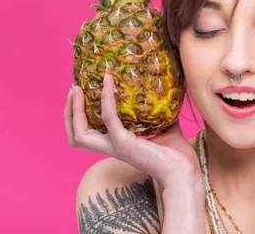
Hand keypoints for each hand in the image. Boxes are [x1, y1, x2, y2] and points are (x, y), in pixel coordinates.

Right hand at [64, 73, 201, 188]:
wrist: (186, 171)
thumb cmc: (178, 156)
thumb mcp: (166, 129)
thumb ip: (160, 115)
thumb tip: (167, 97)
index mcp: (117, 145)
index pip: (87, 135)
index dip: (78, 117)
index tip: (80, 94)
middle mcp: (112, 147)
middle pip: (76, 136)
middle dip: (69, 113)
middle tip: (73, 90)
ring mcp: (116, 146)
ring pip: (80, 133)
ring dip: (74, 109)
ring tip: (76, 89)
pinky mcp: (124, 143)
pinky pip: (108, 118)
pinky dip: (106, 98)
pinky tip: (109, 82)